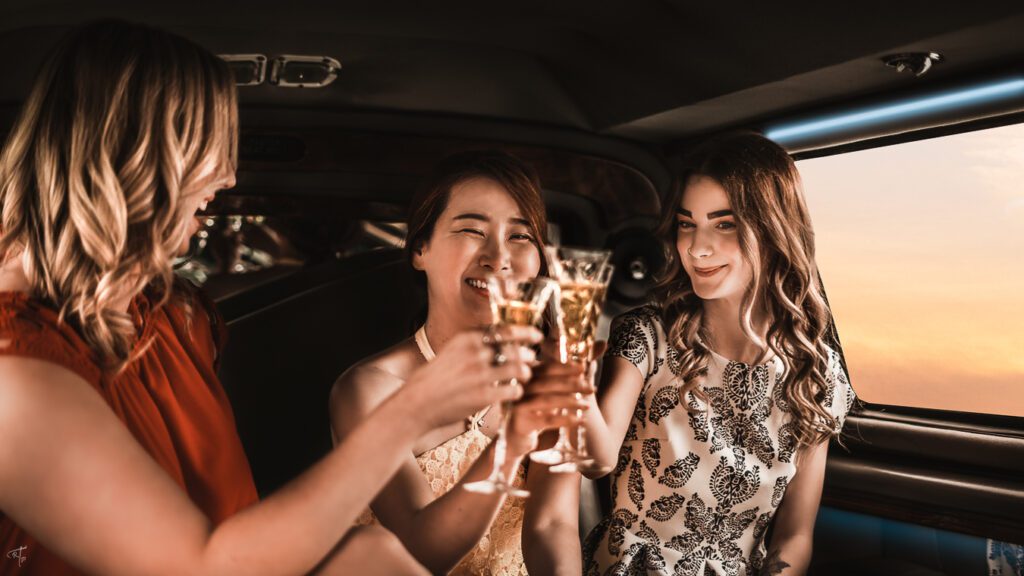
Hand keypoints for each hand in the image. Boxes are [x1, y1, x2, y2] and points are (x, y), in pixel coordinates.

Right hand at [400, 325, 541, 431]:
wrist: (416, 404)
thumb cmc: (433, 380)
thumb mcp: (450, 352)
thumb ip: (473, 344)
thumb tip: (498, 338)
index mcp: (466, 338)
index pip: (504, 330)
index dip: (525, 332)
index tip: (536, 335)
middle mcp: (475, 353)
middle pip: (516, 349)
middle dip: (528, 354)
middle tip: (532, 358)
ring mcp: (481, 375)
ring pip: (519, 369)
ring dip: (526, 372)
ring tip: (525, 376)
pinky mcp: (484, 396)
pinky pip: (513, 390)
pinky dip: (517, 391)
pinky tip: (513, 393)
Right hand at [505, 353, 591, 457]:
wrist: (518, 432)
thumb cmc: (539, 404)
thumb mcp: (553, 385)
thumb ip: (575, 366)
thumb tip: (603, 344)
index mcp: (527, 373)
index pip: (547, 366)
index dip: (565, 367)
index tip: (583, 368)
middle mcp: (520, 386)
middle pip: (547, 382)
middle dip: (572, 384)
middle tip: (591, 388)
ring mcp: (519, 404)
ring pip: (547, 400)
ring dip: (570, 402)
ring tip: (587, 405)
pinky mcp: (522, 422)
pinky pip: (547, 420)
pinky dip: (566, 419)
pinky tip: (581, 420)